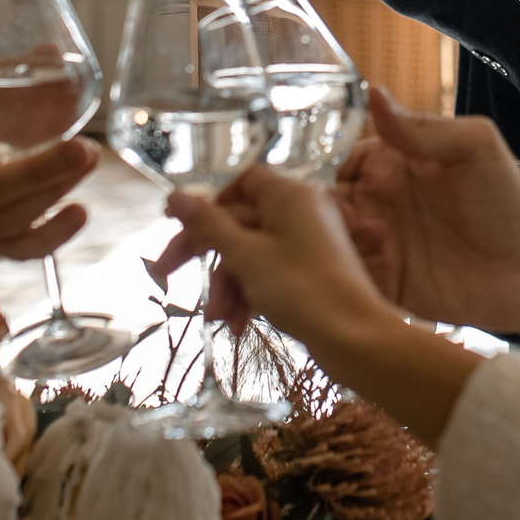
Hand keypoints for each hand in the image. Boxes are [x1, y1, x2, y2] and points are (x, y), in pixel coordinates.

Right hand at [0, 128, 95, 263]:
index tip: (76, 148)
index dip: (36, 171)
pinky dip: (55, 234)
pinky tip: (78, 212)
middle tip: (89, 151)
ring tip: (88, 167)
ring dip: (61, 199)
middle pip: (14, 210)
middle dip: (57, 179)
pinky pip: (27, 251)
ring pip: (24, 232)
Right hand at [165, 166, 394, 360]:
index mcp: (289, 194)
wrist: (355, 337)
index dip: (208, 202)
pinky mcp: (313, 271)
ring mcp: (309, 242)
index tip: (177, 224)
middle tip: (164, 274)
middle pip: (240, 221)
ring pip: (253, 253)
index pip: (240, 182)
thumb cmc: (299, 288)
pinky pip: (272, 272)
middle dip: (207, 254)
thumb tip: (175, 195)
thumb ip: (208, 224)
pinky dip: (252, 294)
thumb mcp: (245, 255)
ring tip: (219, 319)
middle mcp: (301, 210)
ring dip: (230, 285)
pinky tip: (239, 326)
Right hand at [332, 89, 519, 329]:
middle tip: (335, 214)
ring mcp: (378, 247)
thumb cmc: (509, 199)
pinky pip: (347, 281)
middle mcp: (376, 204)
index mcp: (389, 165)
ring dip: (331, 242)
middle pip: (319, 206)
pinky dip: (347, 274)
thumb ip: (421, 128)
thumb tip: (373, 92)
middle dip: (313, 210)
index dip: (316, 167)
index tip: (317, 177)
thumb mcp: (473, 147)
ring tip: (368, 237)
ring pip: (327, 244)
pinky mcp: (385, 285)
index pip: (332, 161)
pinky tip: (376, 264)